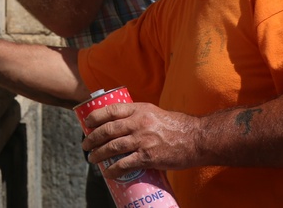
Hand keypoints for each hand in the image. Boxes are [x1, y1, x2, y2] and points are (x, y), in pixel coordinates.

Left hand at [81, 102, 199, 175]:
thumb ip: (139, 117)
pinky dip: (113, 169)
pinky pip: (125, 164)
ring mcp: (143, 140)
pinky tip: (108, 173)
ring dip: (99, 154)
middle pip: (108, 130)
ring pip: (113, 147)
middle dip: (92, 138)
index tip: (87, 123)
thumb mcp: (155, 113)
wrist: (197, 139)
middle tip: (85, 145)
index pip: (111, 110)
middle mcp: (139, 123)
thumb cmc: (177, 126)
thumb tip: (122, 124)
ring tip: (92, 158)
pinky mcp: (148, 157)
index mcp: (140, 110)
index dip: (95, 116)